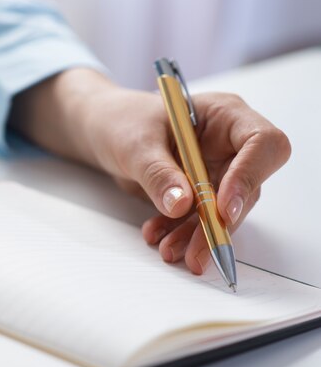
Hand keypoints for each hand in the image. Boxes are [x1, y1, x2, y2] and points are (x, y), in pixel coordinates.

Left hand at [9, 68, 290, 273]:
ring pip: (222, 210)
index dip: (249, 177)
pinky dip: (181, 232)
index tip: (222, 209)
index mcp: (224, 115)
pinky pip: (200, 218)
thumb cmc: (121, 121)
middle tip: (196, 252)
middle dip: (218, 223)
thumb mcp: (136, 145)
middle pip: (244, 186)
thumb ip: (158, 173)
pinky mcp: (201, 191)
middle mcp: (228, 143)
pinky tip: (158, 238)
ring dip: (198, 235)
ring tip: (170, 251)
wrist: (103, 131)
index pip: (262, 143)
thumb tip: (182, 205)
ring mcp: (216, 167)